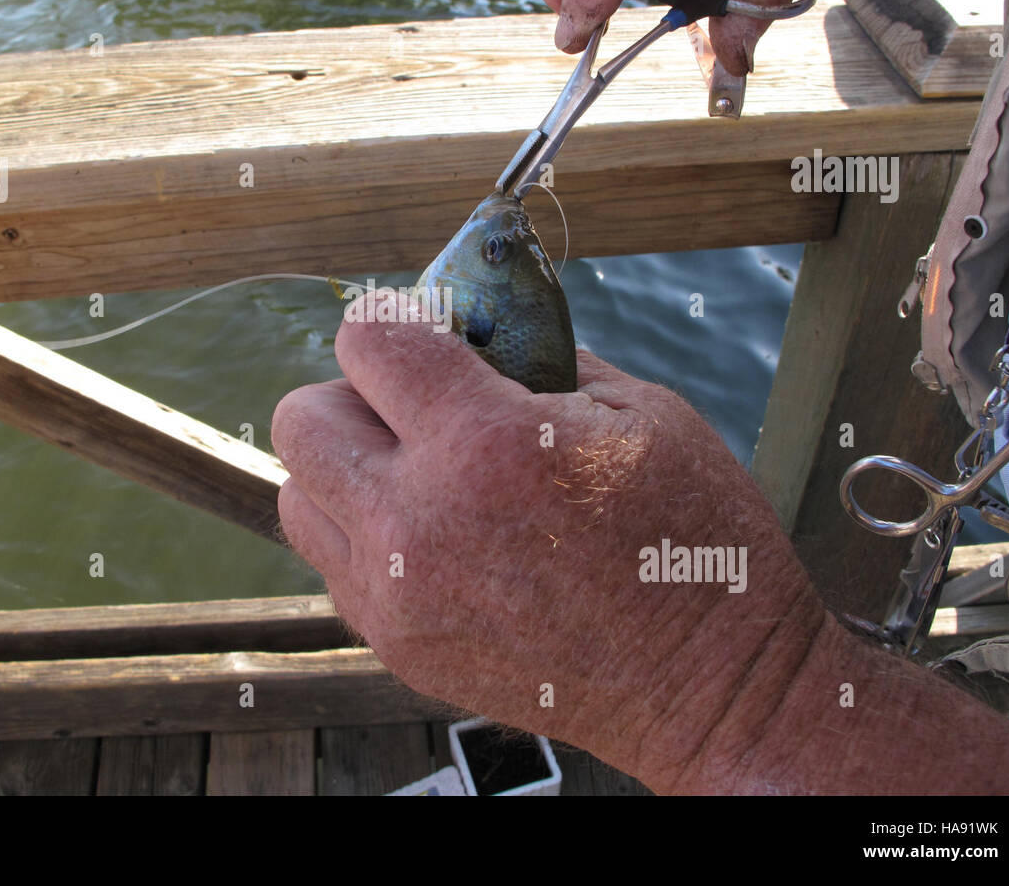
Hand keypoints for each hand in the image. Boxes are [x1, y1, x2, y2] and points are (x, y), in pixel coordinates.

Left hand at [271, 294, 827, 791]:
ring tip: (417, 476)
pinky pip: (334, 565)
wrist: (709, 688)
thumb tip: (474, 331)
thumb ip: (540, 358)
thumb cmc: (692, 541)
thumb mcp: (641, 412)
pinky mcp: (398, 647)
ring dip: (345, 470)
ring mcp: (398, 595)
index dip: (394, 320)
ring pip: (299, 497)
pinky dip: (365, 537)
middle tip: (414, 407)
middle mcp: (417, 521)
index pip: (366, 340)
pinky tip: (437, 537)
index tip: (424, 332)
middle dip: (351, 393)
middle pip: (301, 419)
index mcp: (485, 444)